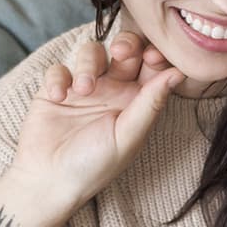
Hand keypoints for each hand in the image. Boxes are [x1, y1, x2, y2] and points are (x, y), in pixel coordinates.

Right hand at [23, 32, 184, 208]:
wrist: (48, 182)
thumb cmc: (93, 167)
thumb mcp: (128, 136)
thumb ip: (151, 103)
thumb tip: (178, 73)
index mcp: (136, 102)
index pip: (153, 66)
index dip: (156, 54)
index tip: (154, 57)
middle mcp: (112, 91)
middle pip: (125, 49)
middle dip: (126, 44)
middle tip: (121, 53)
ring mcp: (83, 88)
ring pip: (92, 52)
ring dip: (89, 63)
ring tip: (83, 89)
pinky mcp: (55, 89)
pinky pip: (59, 68)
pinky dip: (58, 77)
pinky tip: (58, 97)